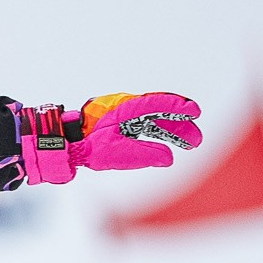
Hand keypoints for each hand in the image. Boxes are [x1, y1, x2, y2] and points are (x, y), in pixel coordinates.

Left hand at [14, 92, 202, 183]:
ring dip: (170, 131)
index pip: (158, 104)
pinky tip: (167, 141)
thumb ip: (145, 154)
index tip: (195, 111)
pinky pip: (143, 125)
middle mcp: (126, 109)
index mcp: (126, 109)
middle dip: (180, 126)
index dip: (178, 108)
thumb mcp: (118, 152)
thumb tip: (169, 158)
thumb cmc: (88, 147)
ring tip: (188, 143)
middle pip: (159, 114)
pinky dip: (157, 132)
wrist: (66, 144)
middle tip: (196, 140)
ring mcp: (122, 116)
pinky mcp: (119, 124)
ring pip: (153, 121)